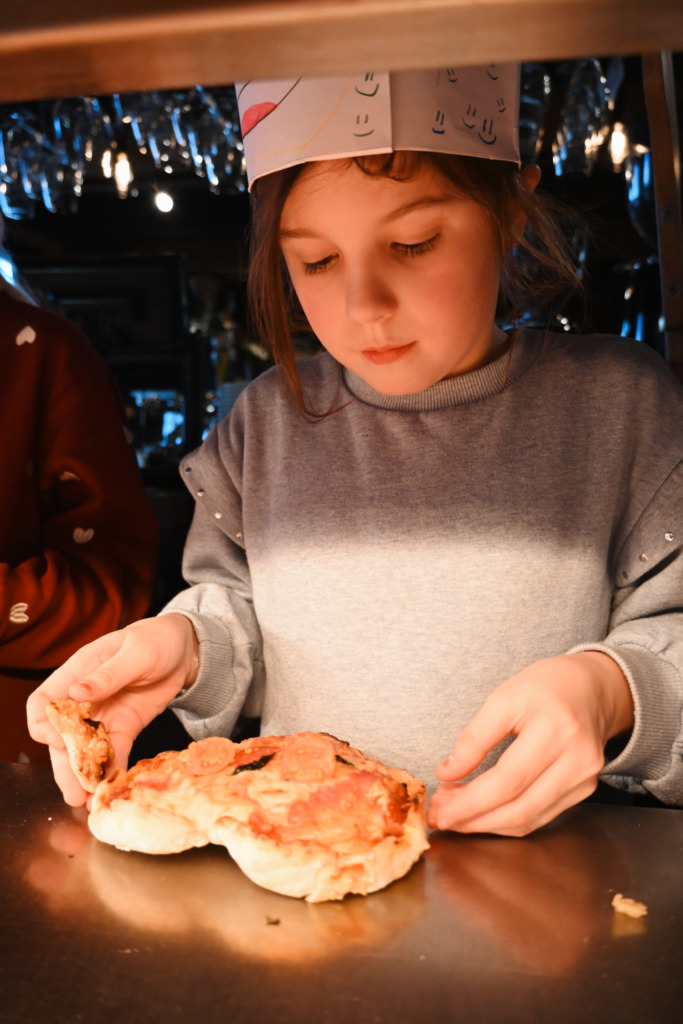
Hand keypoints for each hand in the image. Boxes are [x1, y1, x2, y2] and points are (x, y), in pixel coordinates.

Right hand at [27, 614, 198, 806]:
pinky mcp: (123, 727)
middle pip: (61, 734)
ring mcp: (103, 715)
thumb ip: (107, 674)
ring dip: (84, 774)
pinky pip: (112, 752)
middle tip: (74, 791)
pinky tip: (112, 786)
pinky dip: (110, 769)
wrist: (184, 649)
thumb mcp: (136, 652)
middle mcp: (84, 698)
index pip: (44, 701)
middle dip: (64, 764)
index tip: (58, 741)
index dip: (45, 724)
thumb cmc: (156, 639)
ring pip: (84, 750)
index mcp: (79, 671)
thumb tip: (76, 692)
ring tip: (89, 800)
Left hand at [427, 652, 633, 836]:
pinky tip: (483, 809)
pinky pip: (540, 816)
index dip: (471, 802)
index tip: (440, 810)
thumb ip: (474, 737)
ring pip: (529, 819)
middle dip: (474, 819)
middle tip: (442, 816)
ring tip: (456, 812)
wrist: (591, 688)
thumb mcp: (504, 697)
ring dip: (487, 823)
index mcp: (555, 729)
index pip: (508, 780)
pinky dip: (507, 818)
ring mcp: (585, 779)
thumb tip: (447, 773)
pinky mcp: (584, 790)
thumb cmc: (546, 686)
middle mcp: (577, 760)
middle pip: (519, 808)